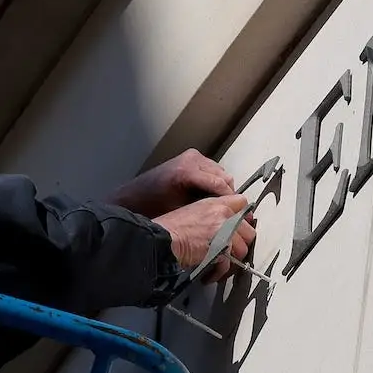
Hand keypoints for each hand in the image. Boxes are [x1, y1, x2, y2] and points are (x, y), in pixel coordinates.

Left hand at [109, 150, 234, 217]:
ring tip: (218, 206)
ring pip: (220, 173)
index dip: (230, 201)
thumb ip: (204, 209)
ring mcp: (192, 156)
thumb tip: (226, 215)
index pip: (220, 185)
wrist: (134, 196)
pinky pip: (212, 170)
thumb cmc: (154, 207)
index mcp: (187, 171)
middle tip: (230, 212)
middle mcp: (192, 159)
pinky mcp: (191, 157)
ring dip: (221, 188)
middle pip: (223, 177)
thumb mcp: (181, 211)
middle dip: (227, 195)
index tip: (238, 215)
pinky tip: (208, 196)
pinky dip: (214, 182)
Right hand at [154, 194, 256, 280]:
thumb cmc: (170, 228)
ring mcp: (225, 232)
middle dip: (241, 243)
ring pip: (242, 249)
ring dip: (232, 260)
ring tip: (220, 264)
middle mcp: (224, 215)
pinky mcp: (222, 249)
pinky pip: (229, 265)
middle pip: (249, 230)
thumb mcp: (192, 211)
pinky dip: (220, 273)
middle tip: (232, 250)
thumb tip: (222, 224)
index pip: (242, 203)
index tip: (241, 226)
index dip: (243, 216)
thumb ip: (212, 214)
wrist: (163, 240)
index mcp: (216, 203)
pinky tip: (211, 274)